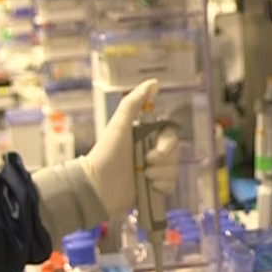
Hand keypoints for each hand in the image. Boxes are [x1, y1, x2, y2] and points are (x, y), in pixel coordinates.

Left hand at [82, 79, 180, 216]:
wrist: (97, 186)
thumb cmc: (107, 153)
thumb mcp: (119, 124)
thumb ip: (134, 102)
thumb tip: (154, 82)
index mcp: (145, 136)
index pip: (170, 136)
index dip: (168, 143)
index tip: (157, 150)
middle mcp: (150, 151)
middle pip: (174, 153)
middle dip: (163, 160)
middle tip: (146, 163)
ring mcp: (152, 171)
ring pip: (173, 170)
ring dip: (161, 174)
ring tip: (144, 176)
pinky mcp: (152, 189)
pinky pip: (170, 186)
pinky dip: (162, 187)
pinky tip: (149, 187)